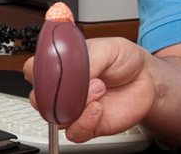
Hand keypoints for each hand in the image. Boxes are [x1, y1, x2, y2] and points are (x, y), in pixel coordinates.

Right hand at [24, 36, 155, 142]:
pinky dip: (84, 122)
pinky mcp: (88, 125)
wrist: (147, 79)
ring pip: (55, 117)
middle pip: (38, 98)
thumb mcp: (107, 48)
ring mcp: (74, 107)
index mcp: (61, 63)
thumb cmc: (124, 59)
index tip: (51, 67)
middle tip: (75, 82)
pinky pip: (74, 132)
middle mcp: (63, 87)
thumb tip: (73, 75)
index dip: (36, 70)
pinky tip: (98, 108)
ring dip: (76, 105)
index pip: (33, 69)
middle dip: (54, 92)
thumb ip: (88, 60)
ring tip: (98, 89)